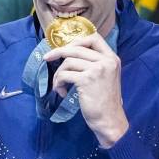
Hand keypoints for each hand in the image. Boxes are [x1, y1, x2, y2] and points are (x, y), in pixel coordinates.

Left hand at [43, 32, 128, 146]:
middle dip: (58, 53)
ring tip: (58, 85)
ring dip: (58, 74)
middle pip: (76, 49)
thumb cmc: (104, 101)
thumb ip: (95, 64)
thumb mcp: (106, 77)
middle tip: (46, 58)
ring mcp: (97, 69)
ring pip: (68, 62)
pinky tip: (60, 92)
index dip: (77, 41)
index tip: (65, 48)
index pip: (94, 38)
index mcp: (112, 58)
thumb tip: (70, 53)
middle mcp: (106, 61)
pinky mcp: (86, 80)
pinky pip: (64, 74)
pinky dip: (58, 83)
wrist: (109, 119)